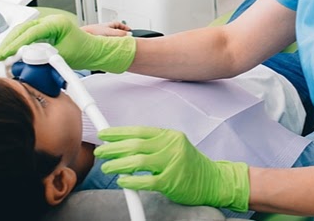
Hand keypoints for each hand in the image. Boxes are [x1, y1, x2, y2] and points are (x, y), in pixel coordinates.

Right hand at [0, 15, 135, 72]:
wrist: (93, 51)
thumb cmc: (84, 51)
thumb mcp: (63, 56)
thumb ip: (44, 57)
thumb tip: (25, 59)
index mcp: (57, 23)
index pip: (31, 32)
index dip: (16, 43)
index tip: (5, 53)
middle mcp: (51, 21)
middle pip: (23, 28)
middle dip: (10, 42)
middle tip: (0, 55)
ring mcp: (48, 25)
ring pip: (24, 30)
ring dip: (12, 41)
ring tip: (3, 54)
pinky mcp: (46, 31)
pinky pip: (28, 34)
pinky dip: (19, 42)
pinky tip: (12, 51)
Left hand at [94, 126, 248, 211]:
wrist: (213, 181)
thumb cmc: (190, 165)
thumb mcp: (175, 147)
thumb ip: (154, 144)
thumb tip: (126, 144)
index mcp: (170, 136)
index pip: (139, 131)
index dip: (119, 133)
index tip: (104, 135)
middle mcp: (171, 147)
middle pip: (135, 145)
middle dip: (113, 148)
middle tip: (100, 152)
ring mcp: (172, 164)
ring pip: (137, 161)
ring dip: (117, 164)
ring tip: (106, 167)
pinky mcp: (171, 181)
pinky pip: (145, 181)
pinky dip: (131, 181)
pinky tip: (122, 181)